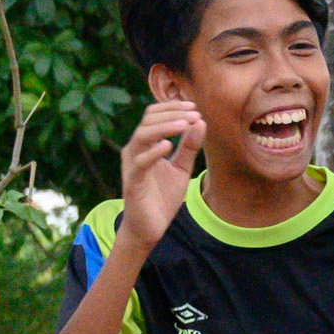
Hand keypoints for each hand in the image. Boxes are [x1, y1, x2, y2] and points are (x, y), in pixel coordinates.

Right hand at [118, 98, 205, 248]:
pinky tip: (168, 145)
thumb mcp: (181, 168)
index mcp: (145, 145)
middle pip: (148, 120)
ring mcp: (132, 165)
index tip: (194, 107)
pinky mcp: (133, 182)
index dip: (172, 108)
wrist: (150, 227)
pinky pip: (140, 162)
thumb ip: (189, 147)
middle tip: (193, 113)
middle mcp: (135, 150)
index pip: (153, 115)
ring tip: (184, 124)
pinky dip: (153, 151)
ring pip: (142, 136)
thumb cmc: (162, 197)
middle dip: (171, 114)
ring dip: (164, 127)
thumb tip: (200, 121)